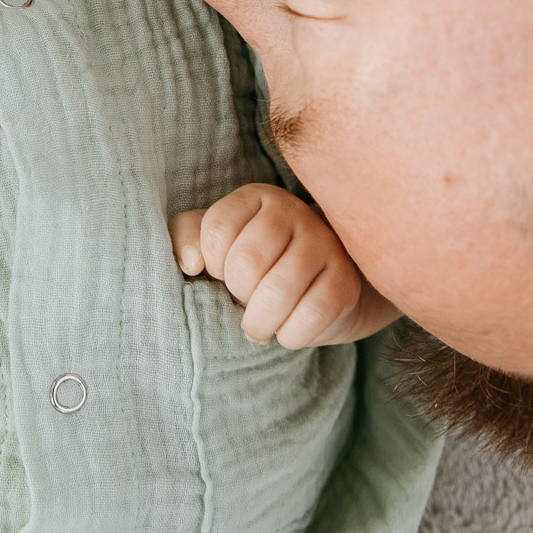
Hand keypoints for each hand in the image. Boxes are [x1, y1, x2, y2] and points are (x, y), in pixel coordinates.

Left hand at [171, 183, 399, 347]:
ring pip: (277, 293)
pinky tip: (288, 331)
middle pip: (246, 263)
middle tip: (245, 301)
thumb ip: (187, 239)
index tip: (223, 273)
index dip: (213, 264)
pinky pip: (310, 316)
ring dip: (260, 323)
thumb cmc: (257, 261)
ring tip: (260, 325)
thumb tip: (192, 262)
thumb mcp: (216, 243)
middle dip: (238, 295)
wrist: (321, 283)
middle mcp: (293, 212)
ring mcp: (324, 244)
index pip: (218, 229)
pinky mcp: (346, 281)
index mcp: (256, 197)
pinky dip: (290, 335)